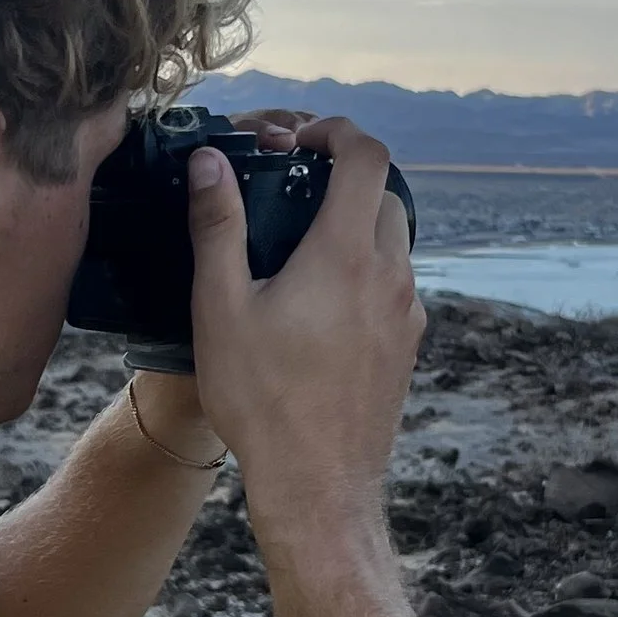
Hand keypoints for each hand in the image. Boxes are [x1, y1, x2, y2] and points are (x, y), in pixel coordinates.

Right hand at [184, 116, 423, 545]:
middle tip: (290, 187)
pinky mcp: (408, 346)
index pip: (367, 156)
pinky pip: (394, 285)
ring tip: (298, 247)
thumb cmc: (263, 399)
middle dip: (341, 177)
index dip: (336, 131)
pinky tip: (318, 303)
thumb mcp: (222, 307)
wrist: (318, 486)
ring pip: (392, 241)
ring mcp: (406, 313)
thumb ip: (218, 226)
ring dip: (354, 226)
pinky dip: (364, 270)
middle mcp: (390, 274)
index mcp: (346, 253)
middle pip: (383, 194)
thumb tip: (209, 162)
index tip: (297, 138)